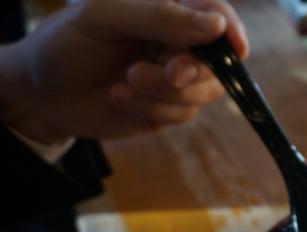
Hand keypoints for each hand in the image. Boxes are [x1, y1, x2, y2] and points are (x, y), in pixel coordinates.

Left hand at [0, 0, 248, 142]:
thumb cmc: (68, 43)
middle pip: (218, 60)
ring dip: (167, 91)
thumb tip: (217, 24)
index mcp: (169, 11)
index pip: (216, 13)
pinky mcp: (168, 109)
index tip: (235, 48)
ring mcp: (176, 78)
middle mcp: (179, 43)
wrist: (39, 92)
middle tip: (170, 73)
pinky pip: (183, 113)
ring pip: (206, 91)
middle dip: (194, 70)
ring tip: (126, 82)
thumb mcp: (105, 17)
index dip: (232, 30)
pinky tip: (120, 98)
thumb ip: (160, 16)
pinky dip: (152, 108)